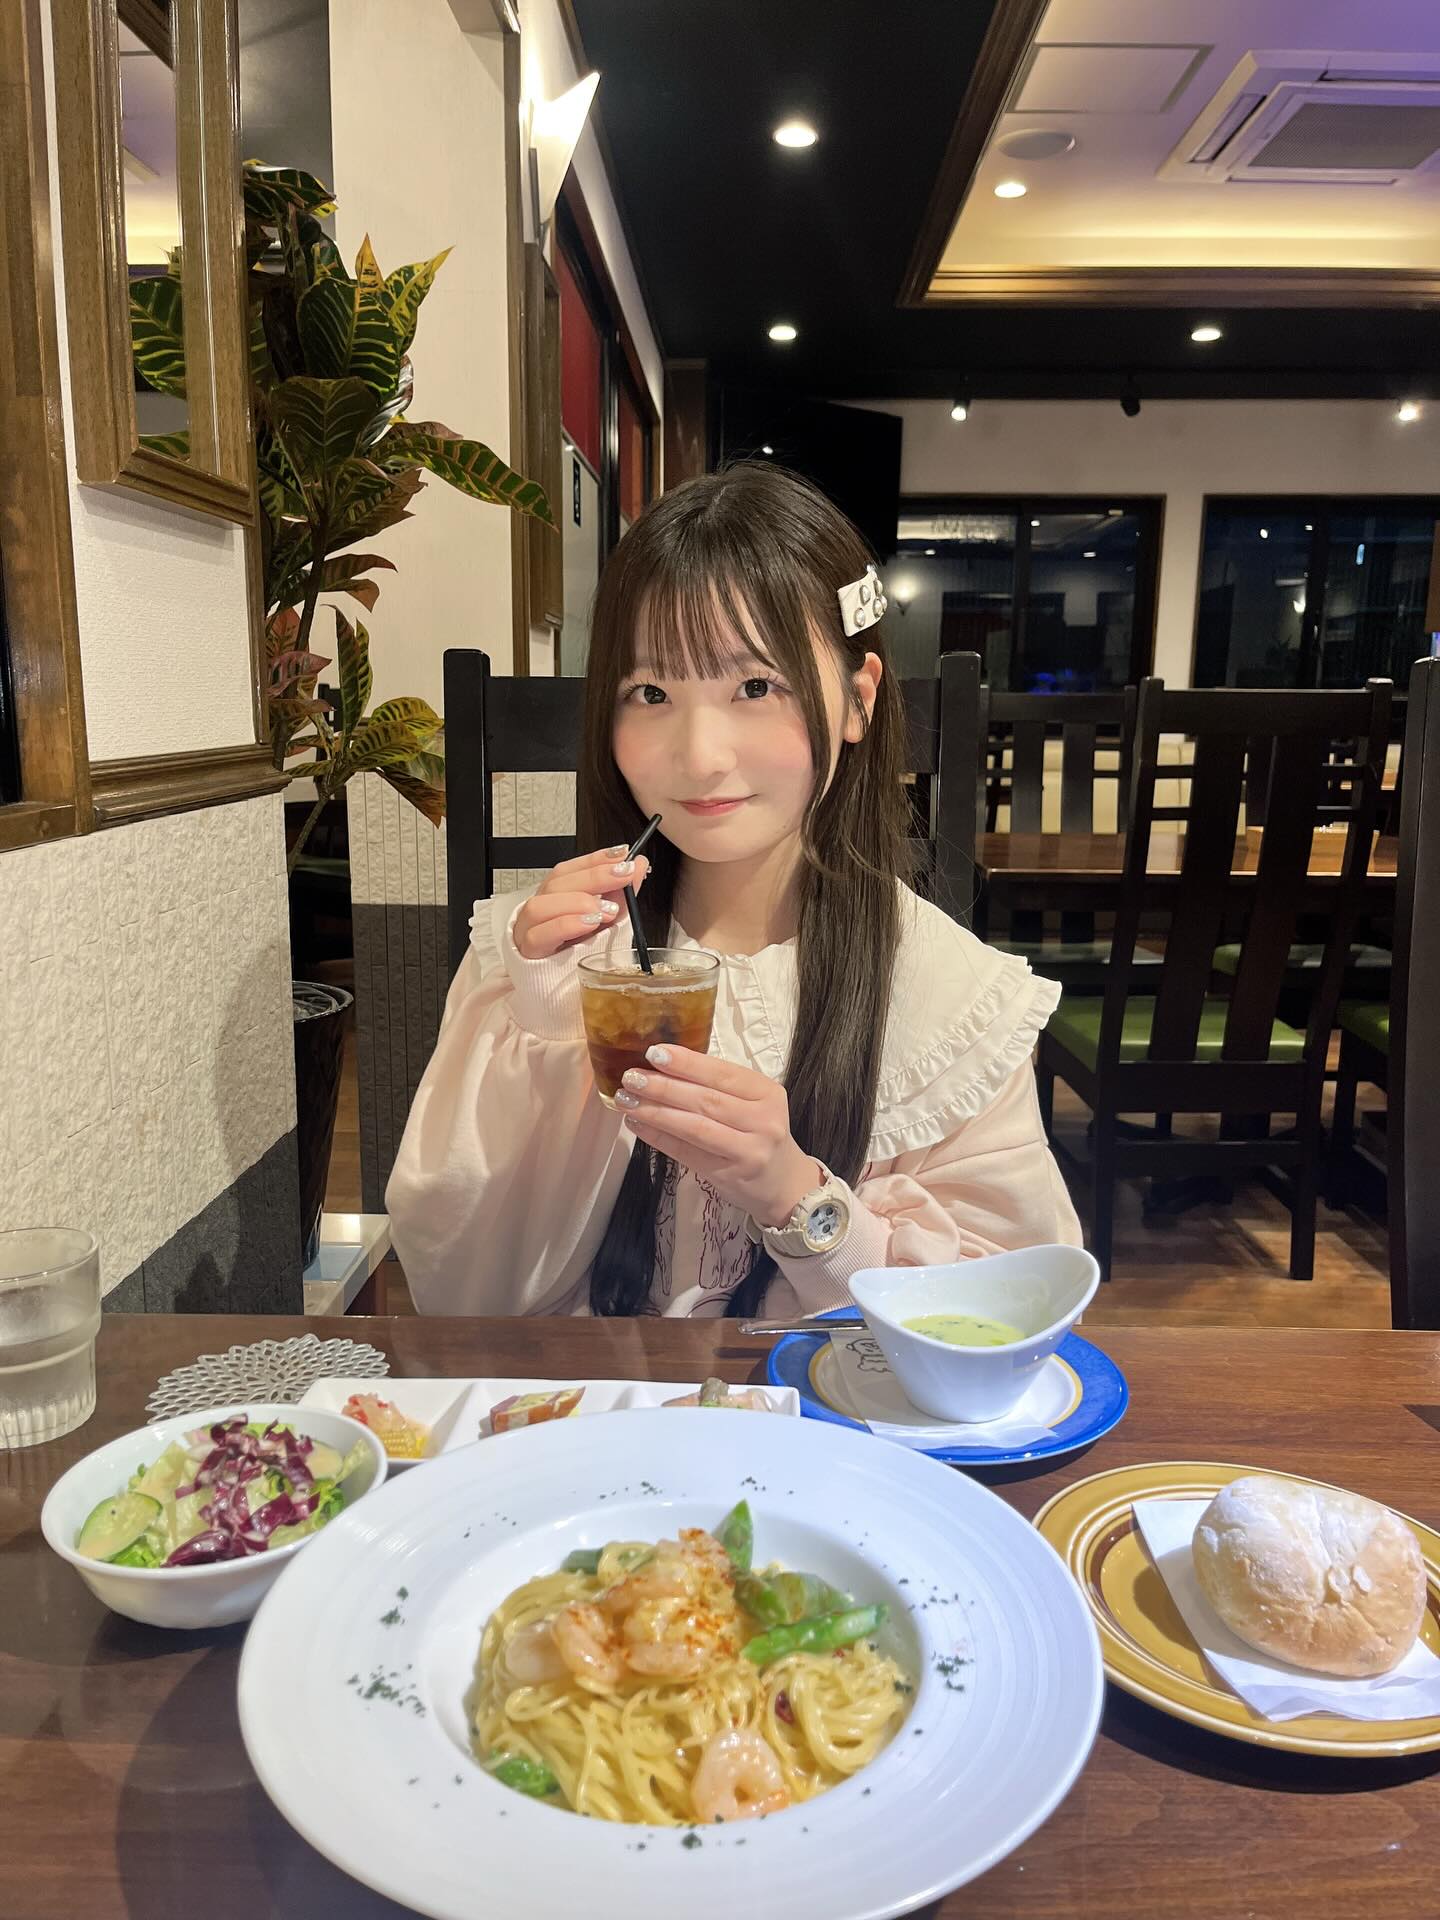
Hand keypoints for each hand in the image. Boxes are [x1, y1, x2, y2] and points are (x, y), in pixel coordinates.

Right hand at [512, 847, 649, 960]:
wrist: (560, 997)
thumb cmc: (581, 957)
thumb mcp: (606, 922)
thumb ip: (621, 894)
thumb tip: (640, 865)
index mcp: (554, 899)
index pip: (569, 869)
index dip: (595, 858)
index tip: (623, 854)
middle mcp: (538, 911)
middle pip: (556, 882)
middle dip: (593, 876)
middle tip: (623, 875)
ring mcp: (527, 932)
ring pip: (540, 905)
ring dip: (577, 902)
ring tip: (607, 910)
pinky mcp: (527, 955)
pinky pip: (539, 935)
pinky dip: (566, 925)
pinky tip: (589, 923)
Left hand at [613, 1045, 820, 1227]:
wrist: (785, 1184)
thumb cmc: (760, 1135)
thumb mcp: (754, 1103)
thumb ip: (719, 1086)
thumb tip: (665, 1067)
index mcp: (767, 1092)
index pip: (723, 1073)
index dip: (688, 1063)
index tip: (655, 1052)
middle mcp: (763, 1120)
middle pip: (706, 1100)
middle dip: (664, 1087)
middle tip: (631, 1077)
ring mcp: (749, 1150)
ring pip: (695, 1127)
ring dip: (656, 1112)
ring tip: (627, 1100)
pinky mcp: (730, 1174)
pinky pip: (687, 1152)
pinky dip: (659, 1137)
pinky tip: (638, 1124)